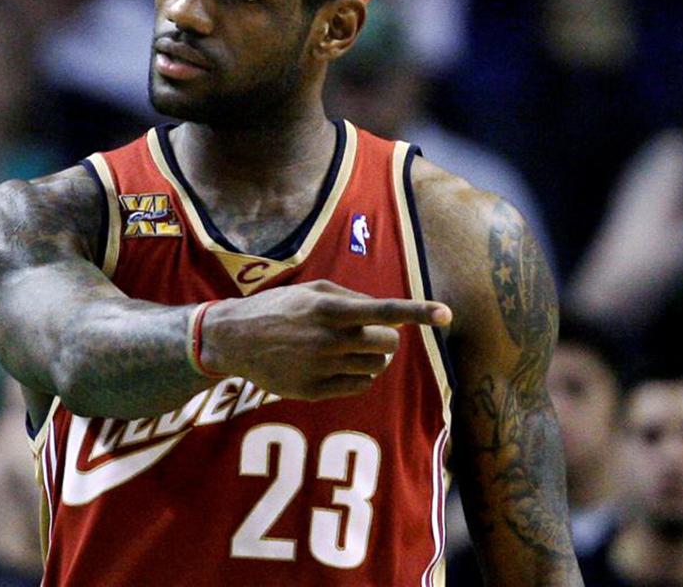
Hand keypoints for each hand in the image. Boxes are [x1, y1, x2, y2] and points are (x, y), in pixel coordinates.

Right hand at [198, 280, 452, 400]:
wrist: (235, 339)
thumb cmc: (281, 308)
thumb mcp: (314, 292)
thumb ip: (353, 300)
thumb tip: (387, 315)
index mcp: (331, 310)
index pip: (386, 311)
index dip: (419, 312)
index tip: (447, 314)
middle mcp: (329, 340)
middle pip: (387, 344)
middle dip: (386, 339)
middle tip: (369, 334)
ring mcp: (321, 368)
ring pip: (375, 367)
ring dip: (372, 358)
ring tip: (345, 348)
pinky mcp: (314, 391)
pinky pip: (359, 386)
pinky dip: (359, 375)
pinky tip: (338, 365)